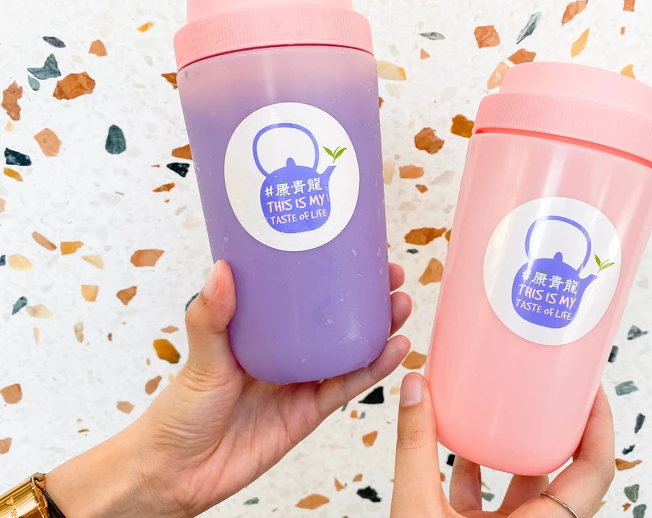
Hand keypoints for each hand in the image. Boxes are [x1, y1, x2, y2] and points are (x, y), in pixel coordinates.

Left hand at [47, 260, 411, 517]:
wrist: (177, 473)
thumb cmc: (178, 413)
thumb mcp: (199, 358)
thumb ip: (211, 318)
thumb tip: (223, 270)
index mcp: (260, 330)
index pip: (302, 293)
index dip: (331, 272)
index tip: (354, 249)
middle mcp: (286, 351)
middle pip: (335, 319)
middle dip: (367, 297)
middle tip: (391, 275)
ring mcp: (300, 381)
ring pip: (349, 349)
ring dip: (378, 328)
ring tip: (401, 305)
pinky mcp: (310, 411)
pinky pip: (348, 386)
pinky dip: (373, 369)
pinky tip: (394, 350)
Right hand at [390, 373, 613, 517]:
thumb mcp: (417, 510)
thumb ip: (416, 446)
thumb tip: (414, 388)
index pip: (596, 473)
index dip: (601, 428)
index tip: (592, 391)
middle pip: (567, 475)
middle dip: (558, 429)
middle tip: (551, 389)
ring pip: (531, 489)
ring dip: (517, 449)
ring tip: (507, 409)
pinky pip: (497, 503)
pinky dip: (483, 473)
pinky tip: (462, 447)